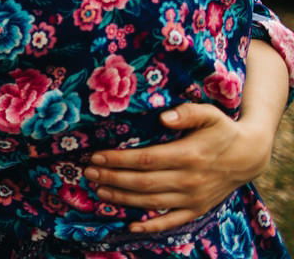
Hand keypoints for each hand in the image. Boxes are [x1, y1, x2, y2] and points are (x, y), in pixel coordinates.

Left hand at [84, 103, 269, 232]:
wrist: (249, 156)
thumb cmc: (222, 130)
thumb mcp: (210, 114)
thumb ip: (187, 112)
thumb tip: (163, 117)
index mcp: (188, 155)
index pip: (145, 160)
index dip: (118, 159)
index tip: (96, 155)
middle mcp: (189, 180)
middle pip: (142, 182)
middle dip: (112, 178)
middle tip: (88, 172)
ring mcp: (193, 197)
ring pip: (151, 202)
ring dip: (122, 198)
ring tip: (99, 190)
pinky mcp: (197, 209)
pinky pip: (171, 221)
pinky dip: (151, 226)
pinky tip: (131, 226)